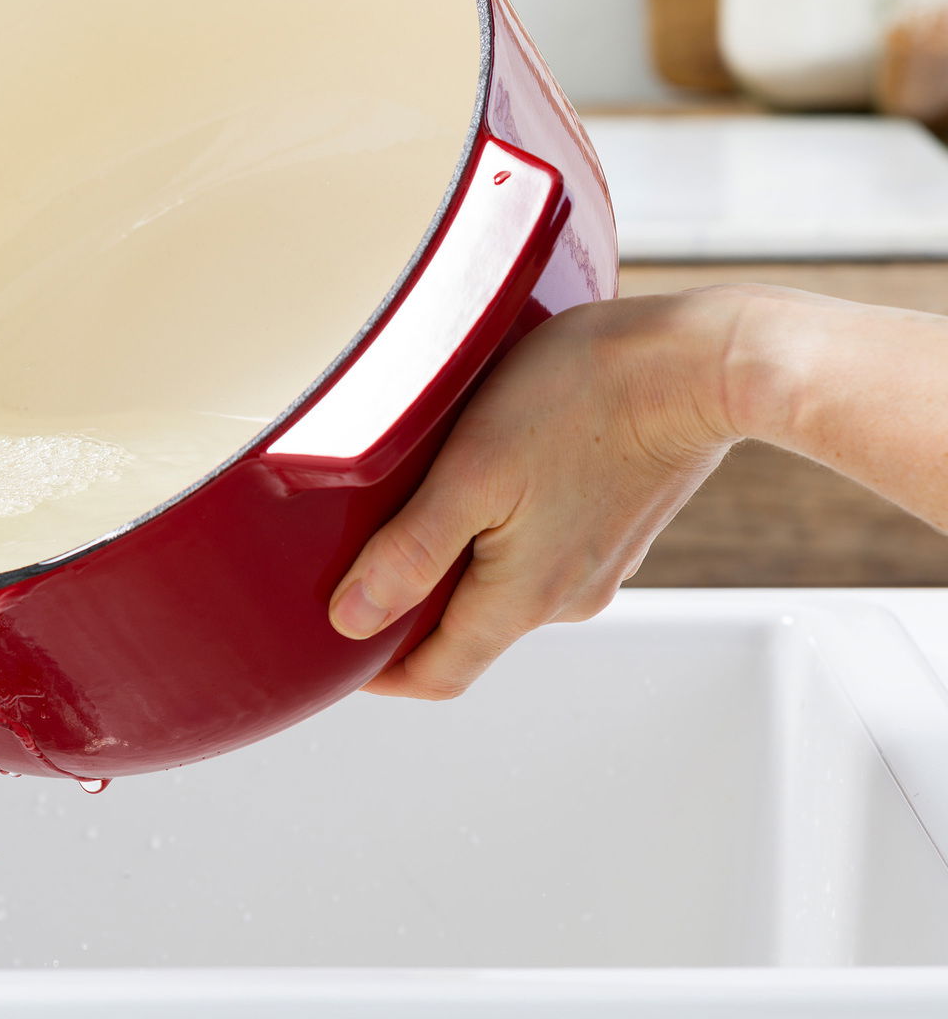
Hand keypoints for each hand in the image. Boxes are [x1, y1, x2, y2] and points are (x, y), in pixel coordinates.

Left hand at [329, 287, 745, 698]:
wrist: (699, 362)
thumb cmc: (582, 400)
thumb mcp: (470, 472)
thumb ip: (411, 552)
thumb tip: (350, 622)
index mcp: (524, 599)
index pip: (438, 674)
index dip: (381, 671)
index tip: (336, 648)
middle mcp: (566, 595)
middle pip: (468, 630)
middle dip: (409, 612)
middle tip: (356, 566)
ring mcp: (598, 560)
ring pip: (504, 586)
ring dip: (454, 565)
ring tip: (411, 512)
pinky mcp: (616, 520)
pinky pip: (540, 547)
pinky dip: (497, 533)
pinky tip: (483, 479)